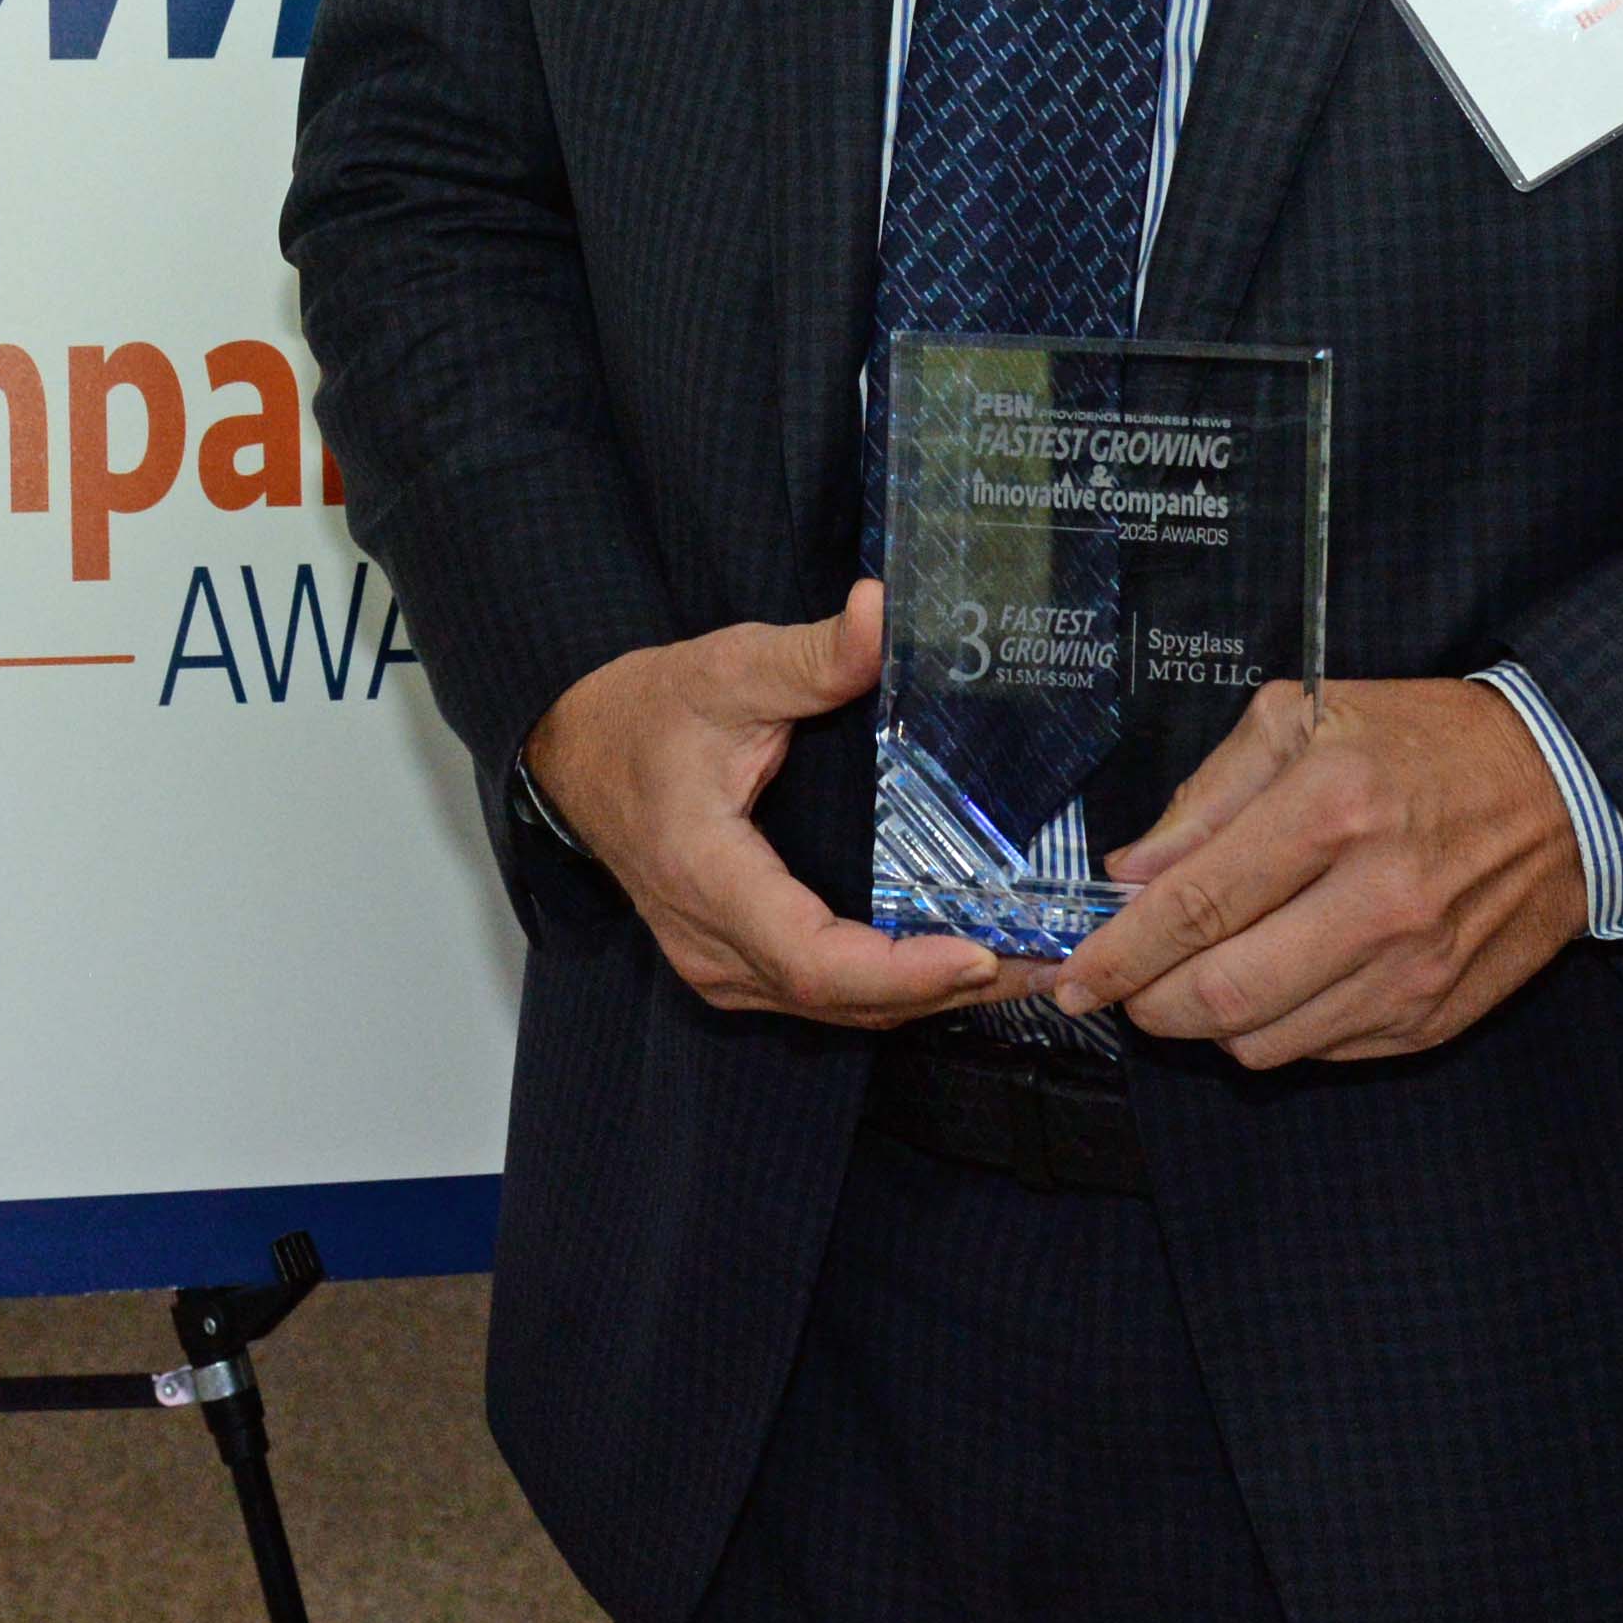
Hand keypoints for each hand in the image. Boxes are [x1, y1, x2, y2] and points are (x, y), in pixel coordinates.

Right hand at [526, 582, 1011, 1030]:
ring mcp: (719, 967)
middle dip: (946, 988)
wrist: (576, 751)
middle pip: (839, 998)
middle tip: (1046, 960)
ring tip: (1024, 964)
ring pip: (836, 1010)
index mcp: (705, 873)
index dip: (899, 969)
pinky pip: (822, 997)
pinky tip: (957, 961)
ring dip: (929, 997)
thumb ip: (814, 654)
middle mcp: (710, 942)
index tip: (977, 951)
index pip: (810, 954)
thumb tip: (883, 612)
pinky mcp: (734, 968)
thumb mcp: (728, 667)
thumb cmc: (648, 711)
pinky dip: (893, 989)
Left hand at [1046, 678, 1584, 1065]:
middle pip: (1222, 994)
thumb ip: (1207, 796)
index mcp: (1335, 808)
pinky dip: (1277, 1028)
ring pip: (1264, 1041)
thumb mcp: (1304, 718)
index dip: (1119, 952)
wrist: (1564, 791)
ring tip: (1198, 974)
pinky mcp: (1434, 1016)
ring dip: (1206, 1022)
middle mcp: (1378, 899)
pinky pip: (1320, 1050)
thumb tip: (1131, 873)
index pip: (1197, 906)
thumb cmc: (1424, 743)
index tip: (1072, 974)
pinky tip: (1278, 977)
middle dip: (1147, 1002)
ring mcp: (1412, 970)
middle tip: (1120, 984)